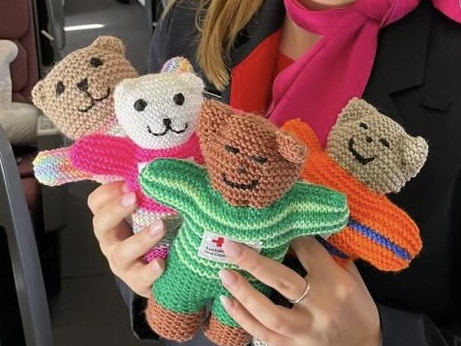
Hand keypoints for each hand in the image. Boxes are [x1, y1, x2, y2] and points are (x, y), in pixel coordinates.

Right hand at [87, 181, 164, 297]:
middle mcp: (111, 241)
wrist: (166, 272)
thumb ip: (149, 193)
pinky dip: (150, 271)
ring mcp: (122, 264)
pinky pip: (140, 278)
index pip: (96, 203)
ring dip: (141, 238)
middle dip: (116, 210)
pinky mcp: (137, 282)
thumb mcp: (150, 211)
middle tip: (134, 197)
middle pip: (101, 225)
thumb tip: (161, 166)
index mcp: (112, 221)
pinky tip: (161, 263)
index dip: (108, 192)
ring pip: (123, 252)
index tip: (127, 182)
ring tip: (160, 226)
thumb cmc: (158, 233)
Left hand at [218, 236, 380, 345]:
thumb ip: (329, 257)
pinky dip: (242, 318)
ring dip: (243, 293)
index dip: (289, 236)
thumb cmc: (358, 309)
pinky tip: (226, 301)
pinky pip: (263, 335)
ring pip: (270, 313)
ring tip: (223, 273)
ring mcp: (305, 331)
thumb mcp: (353, 278)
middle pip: (282, 281)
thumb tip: (302, 232)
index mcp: (335, 284)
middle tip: (229, 245)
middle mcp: (319, 307)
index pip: (308, 252)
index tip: (272, 224)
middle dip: (253, 262)